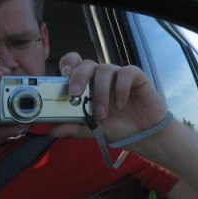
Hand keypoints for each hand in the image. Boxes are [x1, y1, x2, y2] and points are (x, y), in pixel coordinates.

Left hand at [49, 53, 168, 143]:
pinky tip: (120, 105)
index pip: (74, 65)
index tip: (61, 76)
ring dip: (100, 92)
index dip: (67, 64)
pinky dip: (121, 89)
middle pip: (86, 64)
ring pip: (104, 69)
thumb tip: (52, 131)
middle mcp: (101, 77)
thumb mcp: (93, 130)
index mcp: (88, 85)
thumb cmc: (118, 127)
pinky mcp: (136, 77)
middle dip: (77, 77)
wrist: (145, 134)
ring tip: (101, 114)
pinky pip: (126, 73)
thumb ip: (75, 129)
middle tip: (75, 94)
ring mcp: (118, 76)